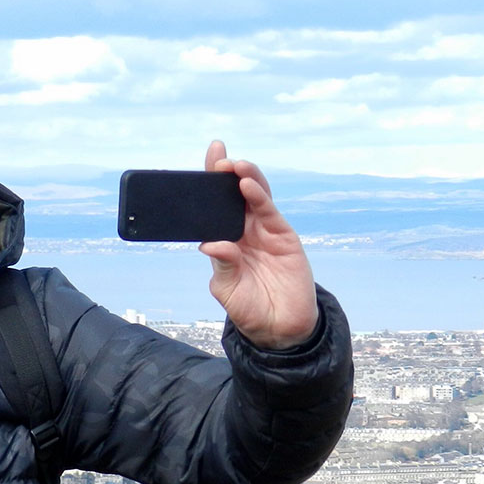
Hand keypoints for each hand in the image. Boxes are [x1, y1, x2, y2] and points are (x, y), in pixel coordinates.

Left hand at [199, 140, 318, 349]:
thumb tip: (211, 244)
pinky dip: (259, 197)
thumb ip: (222, 266)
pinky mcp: (284, 237)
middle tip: (216, 155)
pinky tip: (247, 185)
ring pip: (254, 197)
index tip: (198, 168)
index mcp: (225, 241)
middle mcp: (244, 231)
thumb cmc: (249, 308)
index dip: (207, 186)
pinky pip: (269, 212)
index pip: (213, 208)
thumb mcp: (227, 289)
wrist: (279, 327)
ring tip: (233, 165)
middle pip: (233, 195)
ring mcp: (264, 232)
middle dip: (225, 174)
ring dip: (244, 178)